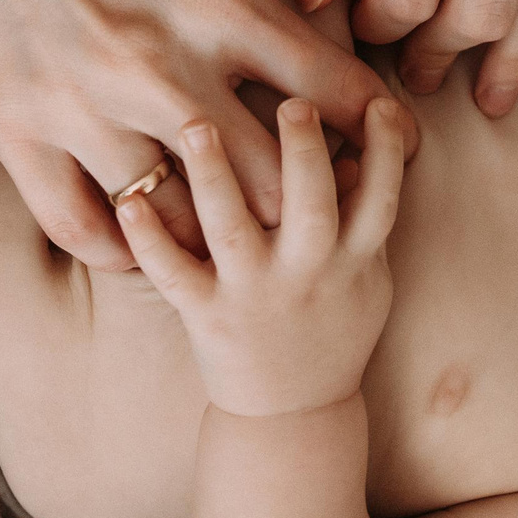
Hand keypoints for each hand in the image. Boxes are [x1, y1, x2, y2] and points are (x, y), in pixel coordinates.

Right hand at [0, 0, 392, 271]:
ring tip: (236, 227)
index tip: (385, 141)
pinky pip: (82, 229)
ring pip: (178, 221)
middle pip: (269, 183)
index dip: (373, 130)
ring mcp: (76, 100)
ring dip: (214, 225)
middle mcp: (153, 61)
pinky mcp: (10, 122)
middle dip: (305, 196)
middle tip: (319, 201)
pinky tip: (147, 230)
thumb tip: (313, 57)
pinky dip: (127, 245)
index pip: (329, 94)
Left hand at [116, 98, 406, 418]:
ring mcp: (254, 295)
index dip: (386, 151)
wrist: (293, 417)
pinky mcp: (207, 315)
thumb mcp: (369, 281)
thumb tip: (362, 153)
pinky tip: (130, 202)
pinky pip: (173, 273)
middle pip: (311, 206)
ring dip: (215, 177)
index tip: (381, 104)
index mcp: (353, 263)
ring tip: (196, 126)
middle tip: (291, 101)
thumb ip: (366, 220)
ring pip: (234, 230)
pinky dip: (149, 239)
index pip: (381, 199)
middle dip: (303, 153)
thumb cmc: (333, 332)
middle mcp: (306, 275)